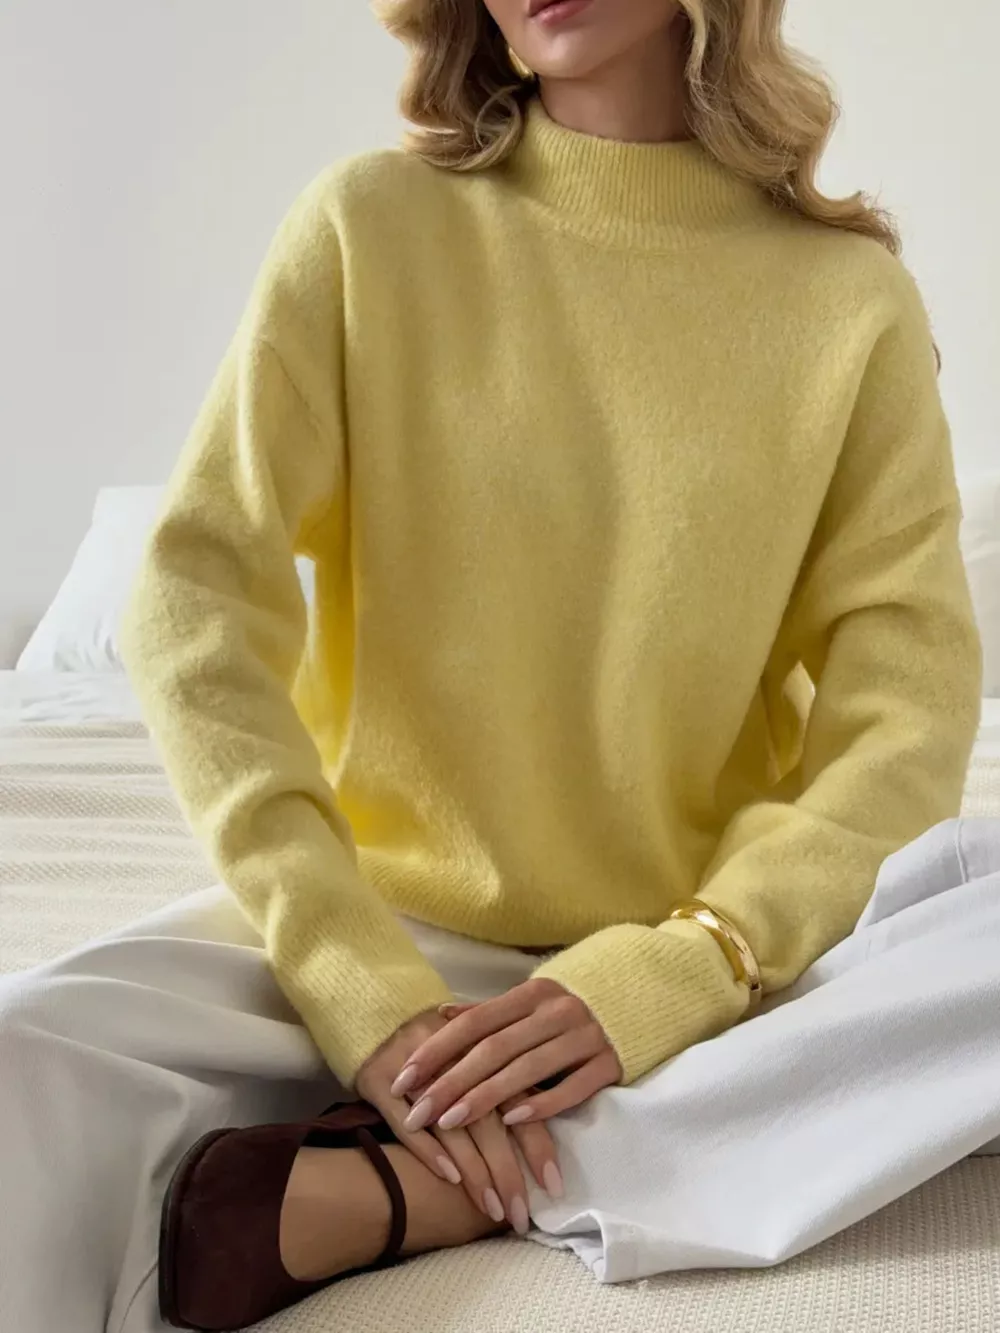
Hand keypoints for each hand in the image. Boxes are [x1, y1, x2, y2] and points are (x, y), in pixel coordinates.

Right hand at [356, 1008, 562, 1229]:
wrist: (379, 1010)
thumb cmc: (440, 1042)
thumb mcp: (479, 1054)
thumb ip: (508, 1085)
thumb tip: (544, 1140)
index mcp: (486, 1050)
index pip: (520, 1101)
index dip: (537, 1145)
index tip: (554, 1188)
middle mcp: (455, 1059)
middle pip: (489, 1120)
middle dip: (507, 1171)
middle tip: (520, 1215)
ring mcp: (418, 1071)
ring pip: (452, 1126)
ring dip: (474, 1171)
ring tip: (492, 1209)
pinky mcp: (381, 1080)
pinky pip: (405, 1121)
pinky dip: (429, 1149)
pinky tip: (450, 1178)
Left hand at [390, 979, 621, 1132]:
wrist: (643, 999)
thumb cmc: (571, 1008)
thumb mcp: (530, 1003)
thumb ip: (488, 1013)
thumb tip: (441, 1015)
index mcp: (532, 994)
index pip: (475, 1024)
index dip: (437, 1050)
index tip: (403, 1078)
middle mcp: (556, 1012)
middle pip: (494, 1050)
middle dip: (450, 1082)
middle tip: (416, 1113)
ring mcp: (585, 1037)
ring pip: (526, 1070)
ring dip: (484, 1097)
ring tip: (449, 1122)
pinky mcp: (610, 1063)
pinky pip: (572, 1087)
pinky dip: (541, 1104)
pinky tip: (510, 1121)